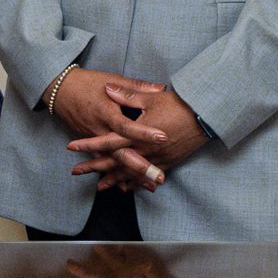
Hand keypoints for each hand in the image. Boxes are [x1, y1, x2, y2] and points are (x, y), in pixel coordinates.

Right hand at [44, 67, 172, 188]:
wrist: (60, 90)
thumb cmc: (87, 82)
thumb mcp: (112, 80)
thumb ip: (137, 88)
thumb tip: (162, 88)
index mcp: (105, 112)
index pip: (126, 126)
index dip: (144, 132)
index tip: (162, 138)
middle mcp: (99, 129)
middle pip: (120, 153)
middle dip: (140, 167)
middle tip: (159, 178)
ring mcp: (93, 139)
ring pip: (113, 162)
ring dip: (131, 175)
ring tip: (151, 186)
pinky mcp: (90, 145)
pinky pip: (105, 162)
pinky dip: (117, 175)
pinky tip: (130, 186)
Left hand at [69, 84, 206, 191]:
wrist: (207, 118)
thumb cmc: (179, 105)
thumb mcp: (151, 97)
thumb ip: (127, 95)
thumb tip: (107, 89)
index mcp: (137, 134)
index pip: (107, 142)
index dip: (88, 145)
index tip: (71, 147)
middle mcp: (145, 151)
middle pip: (114, 162)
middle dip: (94, 167)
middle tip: (75, 172)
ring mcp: (157, 160)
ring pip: (130, 173)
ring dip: (113, 180)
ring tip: (99, 187)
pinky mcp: (168, 163)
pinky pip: (147, 177)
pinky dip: (135, 183)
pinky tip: (127, 188)